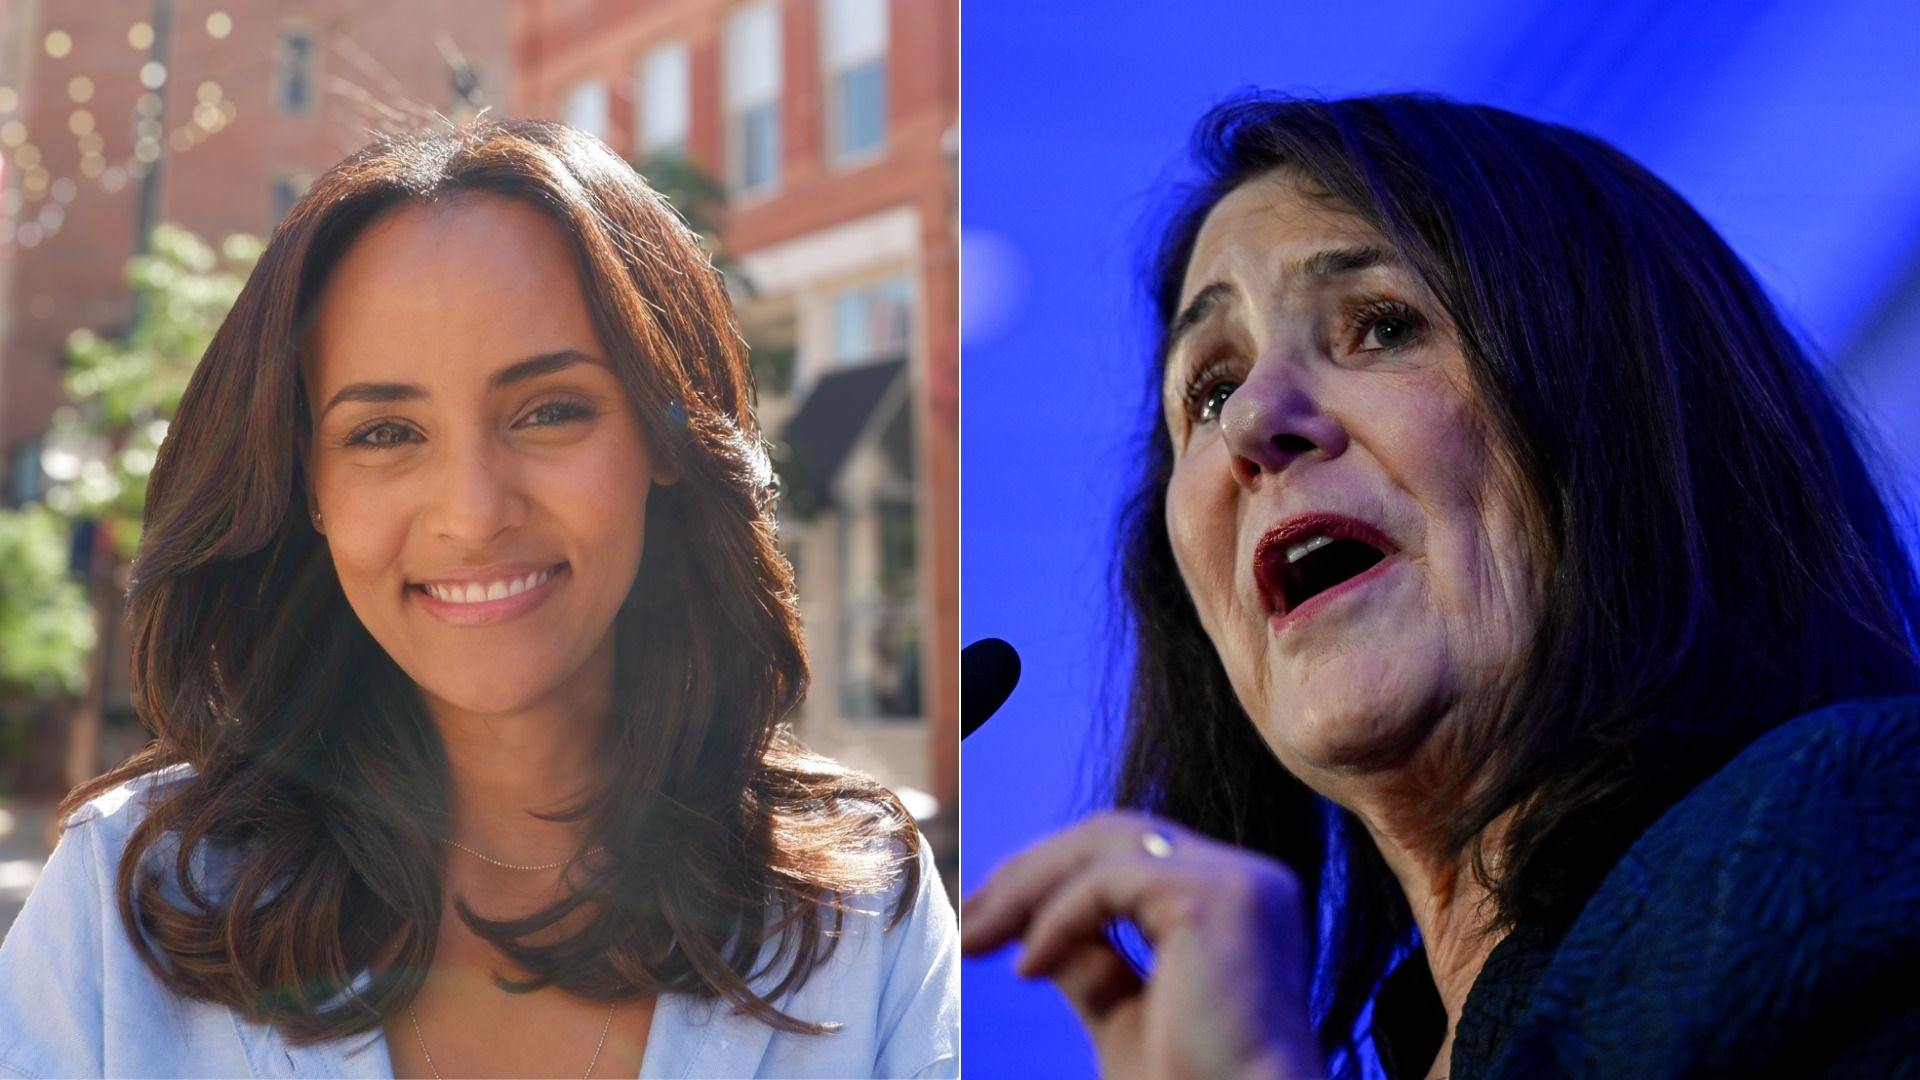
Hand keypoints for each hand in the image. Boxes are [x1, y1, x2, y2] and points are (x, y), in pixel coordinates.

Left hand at [962, 812, 1323, 1079]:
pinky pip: (1109, 881)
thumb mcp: (1123, 1016)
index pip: (1131, 852)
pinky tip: (1027, 968)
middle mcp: (1249, 880)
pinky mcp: (1216, 899)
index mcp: (1236, 903)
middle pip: (1115, 835)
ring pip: (1107, 843)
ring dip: (1028, 887)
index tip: (987, 919)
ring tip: (977, 936)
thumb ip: (1089, 963)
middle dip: (1030, 871)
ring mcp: (1240, 883)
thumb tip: (1030, 930)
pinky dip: (1056, 918)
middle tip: (967, 920)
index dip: (1052, 874)